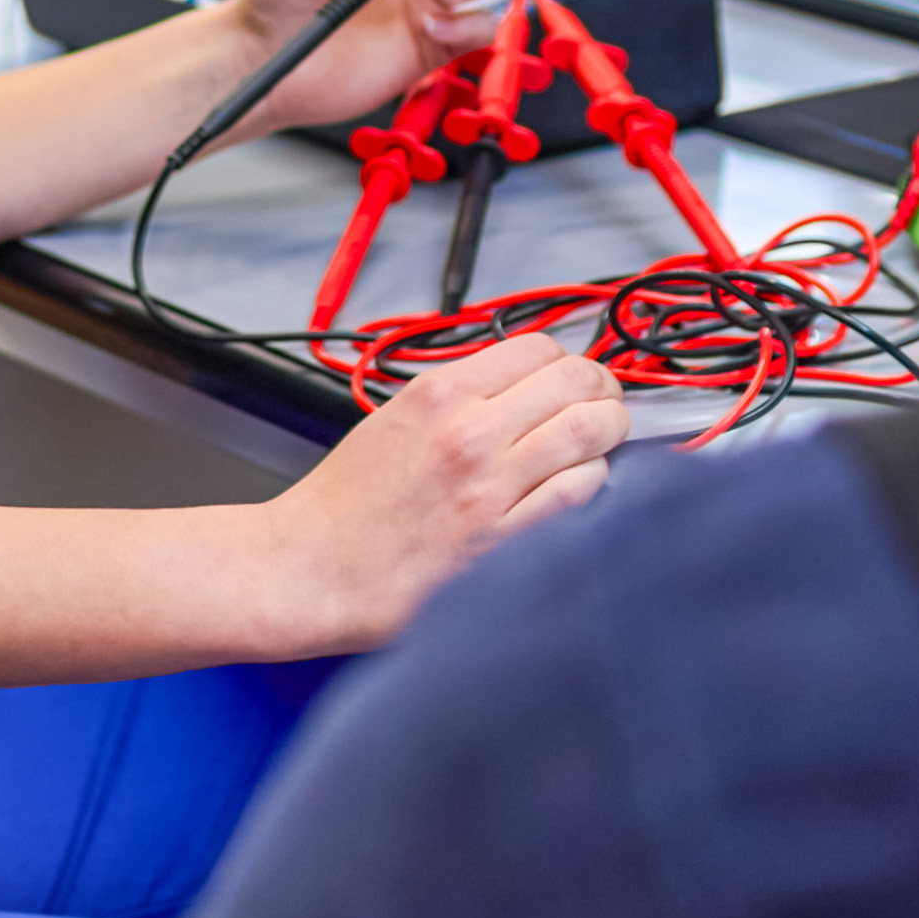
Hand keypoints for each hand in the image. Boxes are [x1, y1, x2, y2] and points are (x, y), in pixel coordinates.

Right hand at [249, 333, 627, 653]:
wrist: (310, 568)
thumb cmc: (346, 504)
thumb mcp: (396, 416)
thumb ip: (459, 397)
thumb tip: (522, 388)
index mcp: (440, 393)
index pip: (539, 349)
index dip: (568, 360)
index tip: (574, 378)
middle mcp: (470, 432)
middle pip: (576, 383)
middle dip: (603, 390)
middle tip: (606, 404)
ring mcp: (490, 487)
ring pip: (589, 433)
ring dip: (609, 434)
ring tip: (606, 443)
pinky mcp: (503, 540)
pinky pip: (578, 494)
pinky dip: (595, 483)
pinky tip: (585, 486)